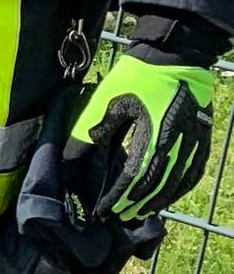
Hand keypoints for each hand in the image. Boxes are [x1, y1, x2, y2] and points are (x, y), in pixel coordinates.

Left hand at [67, 51, 215, 221]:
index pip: (134, 177)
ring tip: (140, 212)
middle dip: (136, 204)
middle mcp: (178, 143)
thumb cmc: (136, 77)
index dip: (118, 196)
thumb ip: (90, 135)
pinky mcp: (203, 137)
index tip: (103, 209)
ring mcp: (195, 141)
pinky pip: (194, 170)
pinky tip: (168, 195)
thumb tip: (69, 161)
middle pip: (157, 185)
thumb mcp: (107, 103)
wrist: (174, 56)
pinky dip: (180, 187)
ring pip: (178, 181)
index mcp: (153, 135)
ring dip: (158, 200)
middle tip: (118, 217)